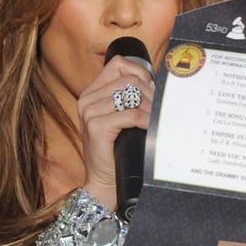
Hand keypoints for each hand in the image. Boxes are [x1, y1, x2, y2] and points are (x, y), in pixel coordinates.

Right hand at [77, 54, 153, 208]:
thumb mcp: (119, 118)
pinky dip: (145, 120)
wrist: (106, 180)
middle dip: (149, 93)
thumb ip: (128, 98)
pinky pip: (130, 114)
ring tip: (155, 120)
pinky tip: (149, 128)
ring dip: (149, 107)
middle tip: (158, 110)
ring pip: (131, 95)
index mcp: (91, 93)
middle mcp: (87, 100)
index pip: (119, 64)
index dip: (140, 73)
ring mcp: (89, 113)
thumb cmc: (117, 150)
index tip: (150, 90)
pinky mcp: (96, 127)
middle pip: (129, 80)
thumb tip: (155, 81)